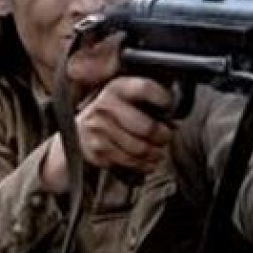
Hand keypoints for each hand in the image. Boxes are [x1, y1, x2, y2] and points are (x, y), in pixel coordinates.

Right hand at [42, 76, 172, 192]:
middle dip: (163, 136)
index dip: (163, 99)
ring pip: (139, 149)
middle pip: (146, 127)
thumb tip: (174, 115)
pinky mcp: (97, 150)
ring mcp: (99, 129)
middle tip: (166, 136)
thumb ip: (148, 100)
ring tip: (159, 152)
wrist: (79, 131)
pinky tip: (149, 162)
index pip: (145, 88)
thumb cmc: (112, 113)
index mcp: (116, 87)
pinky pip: (129, 162)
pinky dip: (144, 165)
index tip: (170, 107)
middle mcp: (105, 106)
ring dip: (156, 153)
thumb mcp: (126, 96)